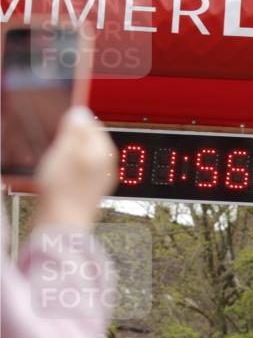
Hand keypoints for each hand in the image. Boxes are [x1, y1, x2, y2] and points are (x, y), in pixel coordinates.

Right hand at [35, 107, 118, 228]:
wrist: (63, 223)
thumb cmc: (64, 190)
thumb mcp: (65, 148)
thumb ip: (76, 129)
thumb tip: (82, 113)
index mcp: (105, 151)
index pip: (94, 124)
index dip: (75, 123)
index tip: (63, 131)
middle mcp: (108, 166)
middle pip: (90, 142)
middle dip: (74, 141)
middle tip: (60, 150)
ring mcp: (101, 180)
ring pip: (85, 157)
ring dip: (71, 157)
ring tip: (60, 166)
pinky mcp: (91, 192)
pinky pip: (81, 173)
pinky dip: (71, 172)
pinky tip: (62, 179)